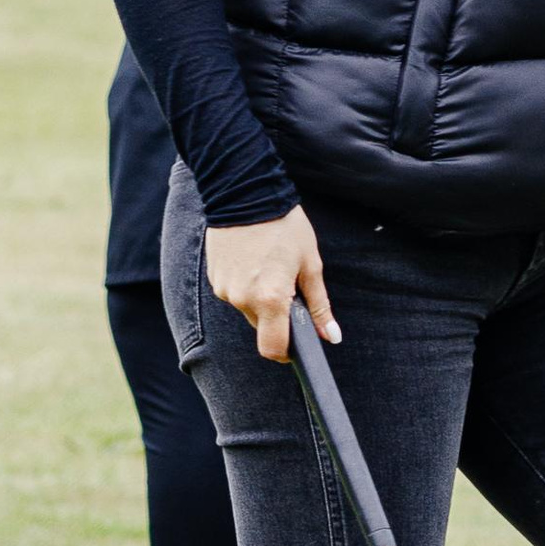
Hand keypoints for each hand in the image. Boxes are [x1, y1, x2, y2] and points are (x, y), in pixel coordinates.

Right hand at [204, 208, 337, 363]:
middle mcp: (242, 299)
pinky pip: (233, 293)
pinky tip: (253, 259)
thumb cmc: (285, 226)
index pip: (272, 349)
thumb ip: (319, 305)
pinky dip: (245, 284)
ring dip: (260, 298)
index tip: (296, 344)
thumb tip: (331, 337)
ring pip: (247, 309)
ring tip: (269, 265)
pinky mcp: (214, 277)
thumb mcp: (310, 264)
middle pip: (261, 328)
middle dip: (277, 316)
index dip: (286, 353)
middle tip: (288, 286)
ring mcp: (224, 289)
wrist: (246, 192)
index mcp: (270, 299)